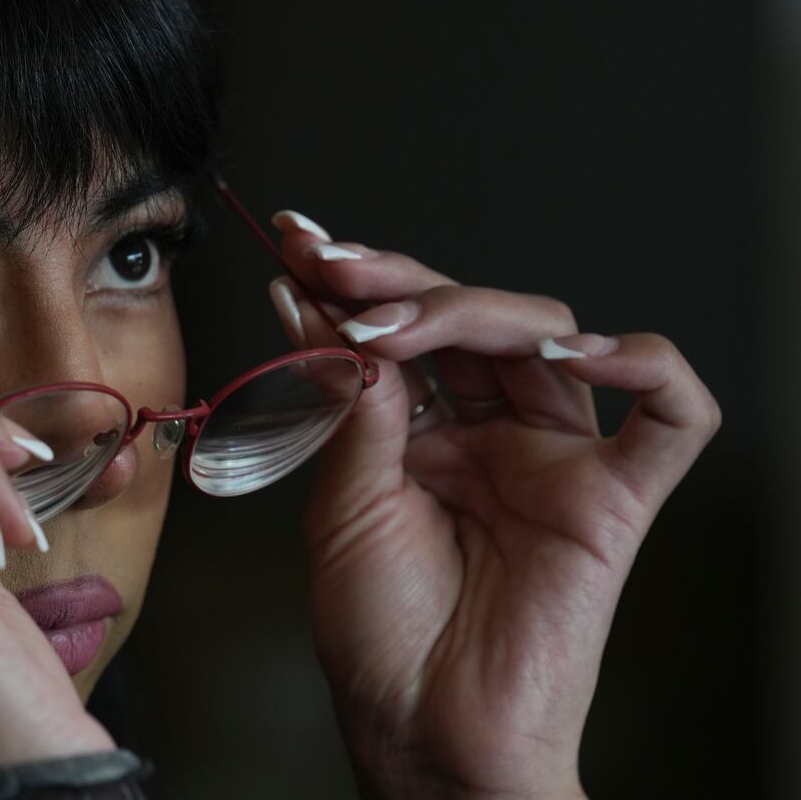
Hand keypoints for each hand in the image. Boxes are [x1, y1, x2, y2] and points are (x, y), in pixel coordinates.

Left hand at [268, 216, 720, 799]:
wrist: (422, 731)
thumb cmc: (381, 635)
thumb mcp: (342, 501)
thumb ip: (349, 403)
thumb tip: (313, 304)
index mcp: (425, 432)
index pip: (406, 329)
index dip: (359, 281)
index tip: (301, 242)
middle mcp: (493, 434)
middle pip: (474, 318)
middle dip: (403, 281)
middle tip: (340, 270)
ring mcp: (556, 461)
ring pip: (549, 339)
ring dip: (472, 308)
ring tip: (393, 322)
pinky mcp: (615, 502)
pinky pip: (672, 421)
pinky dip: (647, 366)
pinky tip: (580, 350)